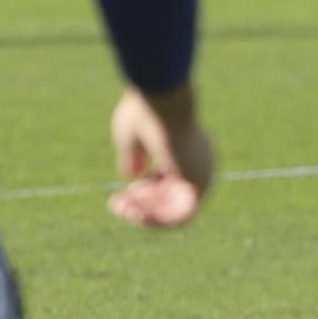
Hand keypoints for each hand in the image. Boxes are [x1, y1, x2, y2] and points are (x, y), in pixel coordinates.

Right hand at [108, 84, 213, 228]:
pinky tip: (136, 214)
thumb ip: (132, 156)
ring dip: (147, 216)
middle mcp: (199, 163)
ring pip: (175, 210)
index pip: (168, 180)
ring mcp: (201, 174)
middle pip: (171, 197)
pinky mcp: (198, 185)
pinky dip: (157, 219)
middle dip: (142, 206)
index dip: (145, 191)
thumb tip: (131, 176)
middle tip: (116, 206)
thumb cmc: (146, 110)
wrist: (162, 99)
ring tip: (123, 211)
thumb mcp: (131, 136)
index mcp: (188, 147)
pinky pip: (180, 216)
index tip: (123, 192)